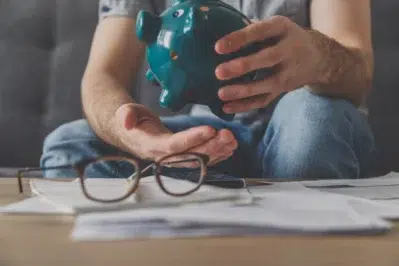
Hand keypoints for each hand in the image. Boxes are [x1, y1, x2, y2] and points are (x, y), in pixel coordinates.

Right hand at [115, 103, 237, 165]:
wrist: (131, 134)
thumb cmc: (131, 121)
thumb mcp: (126, 113)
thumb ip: (126, 115)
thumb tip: (126, 121)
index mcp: (151, 146)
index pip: (174, 145)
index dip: (192, 139)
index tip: (210, 129)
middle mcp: (164, 157)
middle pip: (191, 156)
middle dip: (211, 146)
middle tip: (228, 135)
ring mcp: (174, 160)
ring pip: (199, 159)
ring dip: (218, 151)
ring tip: (233, 140)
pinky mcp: (182, 157)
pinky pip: (201, 159)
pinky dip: (217, 154)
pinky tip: (230, 147)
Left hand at [214, 16, 321, 113]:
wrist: (317, 57)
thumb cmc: (283, 38)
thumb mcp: (274, 27)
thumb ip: (252, 30)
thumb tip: (222, 38)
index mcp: (283, 29)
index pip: (261, 31)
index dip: (240, 38)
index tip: (218, 47)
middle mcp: (290, 50)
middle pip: (267, 59)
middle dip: (243, 66)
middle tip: (219, 72)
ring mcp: (289, 72)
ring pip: (267, 84)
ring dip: (243, 91)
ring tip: (221, 94)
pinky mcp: (283, 90)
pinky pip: (264, 100)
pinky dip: (245, 105)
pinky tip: (227, 107)